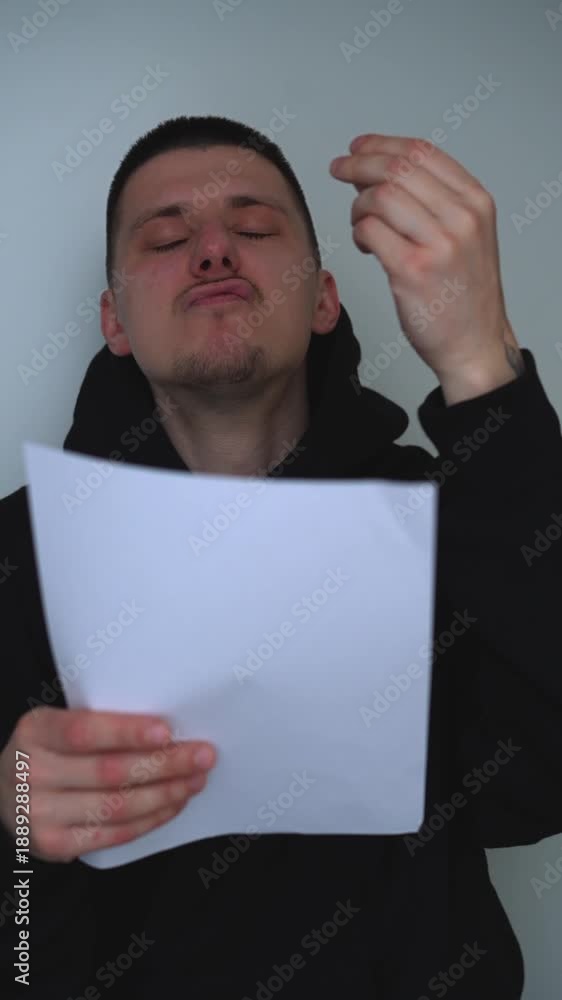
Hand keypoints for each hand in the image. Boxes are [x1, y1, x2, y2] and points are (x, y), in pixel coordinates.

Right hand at [0, 707, 215, 862]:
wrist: (5, 792)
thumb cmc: (48, 750)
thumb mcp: (57, 724)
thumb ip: (97, 724)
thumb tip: (167, 730)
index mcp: (36, 731)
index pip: (85, 731)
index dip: (128, 732)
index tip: (167, 731)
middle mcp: (32, 772)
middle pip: (110, 772)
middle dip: (165, 764)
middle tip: (203, 755)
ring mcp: (40, 813)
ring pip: (117, 806)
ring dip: (166, 793)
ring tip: (196, 780)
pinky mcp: (53, 844)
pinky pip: (113, 833)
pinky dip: (150, 819)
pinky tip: (173, 804)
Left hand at [329, 134, 524, 399]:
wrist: (474, 344)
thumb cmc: (465, 295)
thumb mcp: (468, 236)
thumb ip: (437, 201)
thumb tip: (382, 170)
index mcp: (475, 202)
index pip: (421, 152)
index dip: (381, 144)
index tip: (358, 147)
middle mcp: (461, 218)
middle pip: (396, 168)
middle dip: (358, 164)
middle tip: (339, 170)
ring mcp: (437, 244)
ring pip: (379, 196)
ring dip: (358, 206)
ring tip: (360, 223)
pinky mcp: (412, 270)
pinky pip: (369, 230)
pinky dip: (358, 232)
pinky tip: (365, 245)